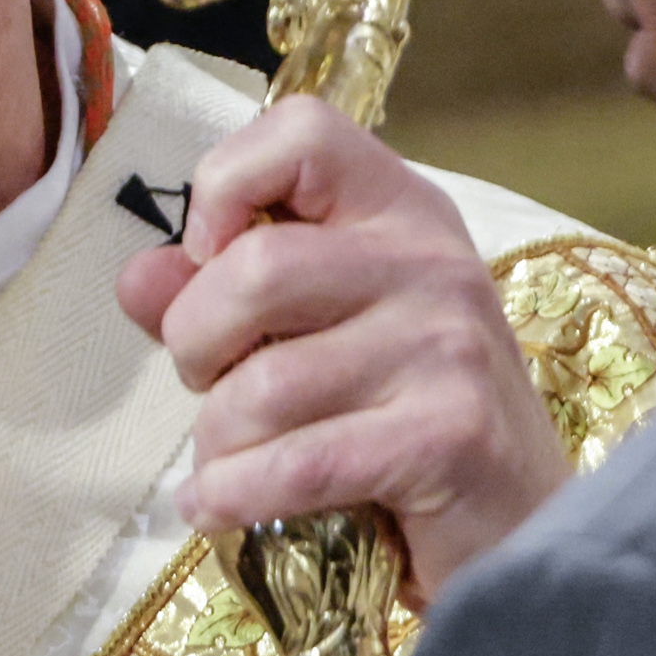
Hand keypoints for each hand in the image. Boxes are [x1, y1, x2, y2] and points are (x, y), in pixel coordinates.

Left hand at [116, 96, 566, 602]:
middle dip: (195, 345)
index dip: (225, 185)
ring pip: (261, 387)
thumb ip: (211, 296)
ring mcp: (449, 348)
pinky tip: (219, 506)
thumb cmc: (397, 415)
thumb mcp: (308, 333)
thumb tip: (138, 279)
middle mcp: (433, 262)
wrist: (518, 523)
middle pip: (254, 271)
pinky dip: (231, 496)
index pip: (302, 131)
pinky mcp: (450, 439)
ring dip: (217, 442)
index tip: (211, 257)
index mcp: (399, 211)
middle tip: (214, 385)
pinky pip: (292, 465)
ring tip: (235, 460)